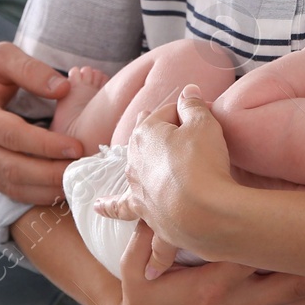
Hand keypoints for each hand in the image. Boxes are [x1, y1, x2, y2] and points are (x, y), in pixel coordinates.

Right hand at [0, 42, 83, 203]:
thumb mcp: (0, 54)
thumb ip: (31, 68)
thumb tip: (63, 89)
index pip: (11, 135)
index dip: (45, 144)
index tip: (76, 145)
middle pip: (13, 168)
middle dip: (53, 173)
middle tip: (87, 169)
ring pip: (13, 186)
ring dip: (49, 188)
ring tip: (81, 180)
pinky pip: (12, 191)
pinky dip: (39, 193)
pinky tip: (64, 186)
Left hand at [94, 85, 233, 254]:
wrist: (204, 213)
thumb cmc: (204, 163)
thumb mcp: (204, 126)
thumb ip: (193, 106)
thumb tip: (188, 91)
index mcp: (145, 133)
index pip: (168, 113)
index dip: (188, 112)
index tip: (205, 115)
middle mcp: (134, 159)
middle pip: (151, 138)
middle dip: (163, 132)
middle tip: (179, 129)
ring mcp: (136, 186)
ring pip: (135, 167)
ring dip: (142, 160)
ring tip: (145, 153)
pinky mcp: (143, 211)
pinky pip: (121, 207)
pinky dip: (110, 206)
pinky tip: (99, 206)